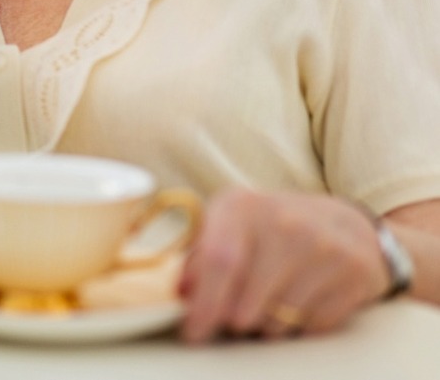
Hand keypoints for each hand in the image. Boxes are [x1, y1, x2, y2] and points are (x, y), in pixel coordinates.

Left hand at [179, 188, 387, 342]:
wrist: (347, 223)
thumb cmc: (273, 229)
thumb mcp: (231, 226)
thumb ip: (202, 256)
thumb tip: (183, 293)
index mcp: (241, 205)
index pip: (219, 261)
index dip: (204, 304)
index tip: (193, 332)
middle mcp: (283, 221)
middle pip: (246, 302)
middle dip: (233, 321)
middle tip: (236, 315)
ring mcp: (322, 247)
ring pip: (277, 321)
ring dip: (267, 324)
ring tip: (272, 299)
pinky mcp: (354, 273)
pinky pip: (313, 326)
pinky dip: (301, 325)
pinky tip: (305, 298)